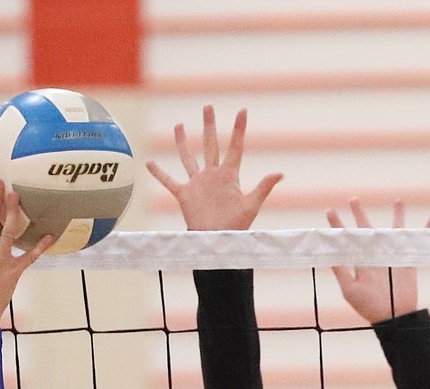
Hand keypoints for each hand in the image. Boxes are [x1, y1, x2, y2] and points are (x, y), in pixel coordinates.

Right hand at [146, 105, 282, 230]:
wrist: (217, 242)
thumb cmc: (236, 226)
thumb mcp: (251, 205)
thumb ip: (264, 187)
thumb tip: (280, 173)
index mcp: (229, 175)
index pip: (235, 147)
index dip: (239, 129)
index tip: (243, 110)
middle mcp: (212, 175)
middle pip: (210, 144)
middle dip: (209, 125)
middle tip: (208, 107)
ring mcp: (197, 184)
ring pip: (188, 158)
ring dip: (183, 142)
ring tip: (179, 125)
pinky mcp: (185, 195)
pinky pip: (169, 182)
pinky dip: (159, 174)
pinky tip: (149, 163)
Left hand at [326, 199, 429, 323]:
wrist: (393, 318)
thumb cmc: (369, 307)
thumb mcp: (350, 290)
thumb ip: (341, 271)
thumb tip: (330, 253)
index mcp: (358, 263)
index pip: (345, 240)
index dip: (337, 226)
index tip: (329, 210)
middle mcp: (373, 257)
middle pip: (365, 230)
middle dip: (359, 214)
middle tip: (353, 199)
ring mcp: (391, 257)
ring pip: (393, 230)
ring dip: (397, 215)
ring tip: (398, 200)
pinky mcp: (407, 261)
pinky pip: (417, 241)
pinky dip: (426, 230)